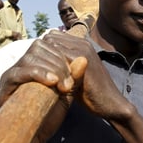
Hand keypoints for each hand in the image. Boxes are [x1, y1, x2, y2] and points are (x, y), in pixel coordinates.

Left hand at [0, 31, 129, 121]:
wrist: (110, 104)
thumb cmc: (92, 93)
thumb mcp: (74, 76)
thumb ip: (62, 67)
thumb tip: (42, 65)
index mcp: (81, 44)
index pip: (52, 37)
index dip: (42, 50)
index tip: (34, 65)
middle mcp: (82, 43)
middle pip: (49, 39)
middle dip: (39, 53)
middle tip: (32, 69)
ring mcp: (83, 50)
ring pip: (51, 47)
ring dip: (42, 60)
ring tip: (35, 76)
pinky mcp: (83, 61)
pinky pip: (58, 58)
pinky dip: (48, 68)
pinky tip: (43, 81)